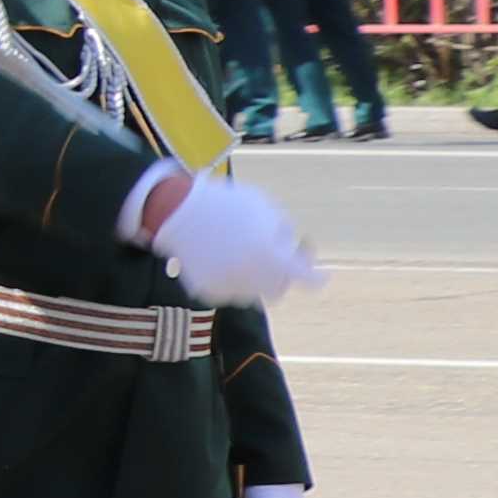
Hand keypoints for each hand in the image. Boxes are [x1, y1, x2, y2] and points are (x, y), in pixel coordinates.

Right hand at [131, 165, 322, 305]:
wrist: (176, 209)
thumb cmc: (227, 204)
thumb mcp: (266, 208)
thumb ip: (286, 235)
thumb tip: (297, 254)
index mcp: (269, 255)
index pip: (305, 278)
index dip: (316, 277)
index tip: (321, 276)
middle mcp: (251, 276)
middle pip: (278, 289)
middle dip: (280, 275)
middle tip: (273, 259)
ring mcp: (226, 286)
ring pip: (252, 293)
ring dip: (254, 277)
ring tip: (239, 252)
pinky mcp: (206, 291)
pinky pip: (227, 291)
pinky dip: (228, 278)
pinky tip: (219, 257)